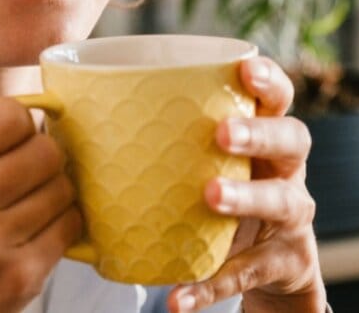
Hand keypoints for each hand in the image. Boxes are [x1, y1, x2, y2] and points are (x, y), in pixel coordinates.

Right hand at [0, 92, 81, 312]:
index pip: (7, 114)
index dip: (14, 122)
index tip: (5, 139)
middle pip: (43, 148)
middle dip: (37, 154)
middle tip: (19, 171)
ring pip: (61, 186)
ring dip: (49, 189)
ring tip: (23, 202)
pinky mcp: (21, 277)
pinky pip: (70, 224)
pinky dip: (59, 222)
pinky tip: (33, 228)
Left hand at [168, 57, 327, 312]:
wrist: (269, 264)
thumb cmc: (221, 187)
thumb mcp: (204, 159)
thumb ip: (160, 135)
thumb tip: (66, 110)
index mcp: (265, 134)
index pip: (278, 97)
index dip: (268, 80)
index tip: (245, 68)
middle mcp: (287, 169)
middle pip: (291, 139)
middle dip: (258, 133)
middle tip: (222, 134)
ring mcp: (292, 215)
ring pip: (282, 201)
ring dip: (246, 197)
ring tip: (211, 196)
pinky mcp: (285, 263)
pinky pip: (248, 272)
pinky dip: (212, 285)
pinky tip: (179, 298)